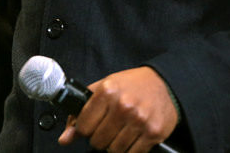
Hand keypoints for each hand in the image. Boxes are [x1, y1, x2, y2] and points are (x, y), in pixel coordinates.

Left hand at [58, 66, 178, 151]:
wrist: (164, 83)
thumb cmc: (132, 86)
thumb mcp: (104, 89)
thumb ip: (81, 113)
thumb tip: (65, 138)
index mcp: (107, 92)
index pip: (83, 127)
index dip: (85, 129)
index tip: (91, 125)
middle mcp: (123, 106)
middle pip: (98, 142)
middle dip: (100, 138)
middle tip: (109, 127)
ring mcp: (139, 120)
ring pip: (114, 150)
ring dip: (115, 145)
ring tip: (121, 130)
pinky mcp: (153, 133)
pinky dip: (129, 149)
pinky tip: (132, 136)